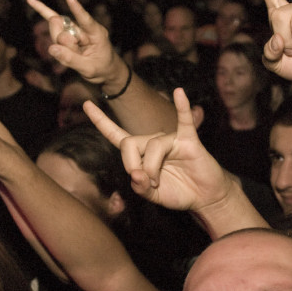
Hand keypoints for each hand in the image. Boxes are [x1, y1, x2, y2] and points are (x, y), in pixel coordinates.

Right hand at [27, 0, 119, 84]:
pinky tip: (31, 0)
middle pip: (64, 29)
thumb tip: (52, 48)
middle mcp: (85, 28)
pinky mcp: (68, 32)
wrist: (107, 71)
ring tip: (76, 56)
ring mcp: (76, 29)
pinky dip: (42, 11)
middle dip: (62, 43)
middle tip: (76, 55)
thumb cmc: (102, 69)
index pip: (85, 20)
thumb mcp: (88, 69)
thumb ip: (71, 59)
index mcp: (97, 34)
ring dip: (61, 47)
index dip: (77, 10)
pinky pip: (54, 25)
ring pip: (57, 33)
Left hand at [85, 88, 233, 212]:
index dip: (101, 121)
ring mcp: (171, 139)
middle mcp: (153, 141)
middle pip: (129, 143)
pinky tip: (179, 93)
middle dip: (131, 165)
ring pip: (151, 146)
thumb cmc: (179, 192)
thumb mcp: (153, 196)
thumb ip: (140, 188)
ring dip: (152, 169)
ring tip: (158, 183)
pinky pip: (184, 121)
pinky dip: (182, 107)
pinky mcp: (189, 140)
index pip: (116, 134)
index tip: (86, 104)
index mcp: (141, 153)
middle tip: (145, 183)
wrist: (204, 197)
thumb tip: (136, 174)